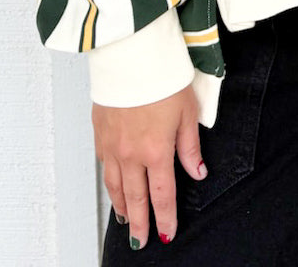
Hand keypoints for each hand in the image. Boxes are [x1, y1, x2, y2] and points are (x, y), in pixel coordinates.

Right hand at [92, 85, 205, 248]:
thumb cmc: (162, 77)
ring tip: (127, 221)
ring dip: (122, 207)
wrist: (130, 54)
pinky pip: (104, 166)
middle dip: (140, 224)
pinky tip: (113, 186)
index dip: (165, 218)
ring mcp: (112, 144)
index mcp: (156, 151)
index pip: (161, 196)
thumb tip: (198, 171)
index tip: (167, 233)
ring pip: (115, 186)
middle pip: (135, 198)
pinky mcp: (100, 132)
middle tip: (141, 242)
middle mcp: (131, 154)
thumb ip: (190, 146)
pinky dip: (109, 182)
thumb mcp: (187, 111)